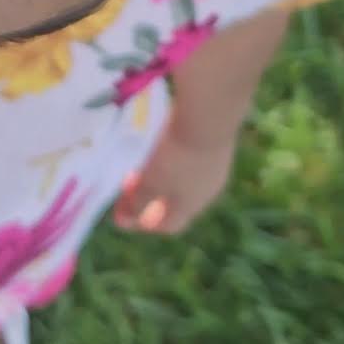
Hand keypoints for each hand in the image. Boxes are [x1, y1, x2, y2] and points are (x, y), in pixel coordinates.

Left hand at [113, 123, 237, 235]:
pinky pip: (193, 161)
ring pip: (186, 180)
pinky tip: (163, 145)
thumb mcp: (149, 183)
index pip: (169, 225)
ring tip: (143, 163)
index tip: (126, 211)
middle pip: (177, 202)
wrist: (208, 118)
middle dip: (151, 197)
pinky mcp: (218, 146)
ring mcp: (216, 169)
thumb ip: (137, 204)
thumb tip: (125, 221)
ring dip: (163, 177)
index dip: (146, 222)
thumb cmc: (174, 156)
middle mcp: (208, 192)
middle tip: (129, 184)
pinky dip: (175, 159)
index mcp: (191, 206)